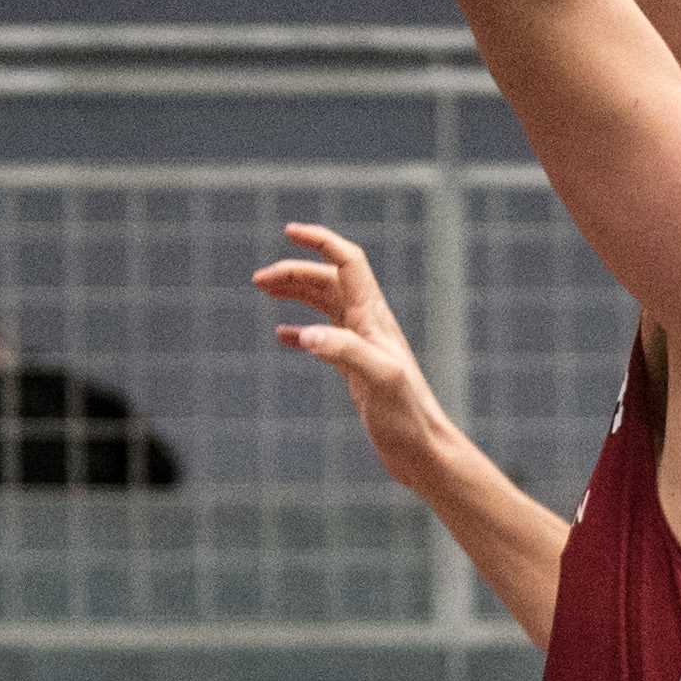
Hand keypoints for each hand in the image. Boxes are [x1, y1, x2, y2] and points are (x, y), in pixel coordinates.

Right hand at [256, 222, 453, 484]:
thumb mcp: (379, 380)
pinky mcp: (356, 370)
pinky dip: (301, 331)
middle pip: (329, 280)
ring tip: (264, 292)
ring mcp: (362, 347)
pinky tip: (283, 337)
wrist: (423, 450)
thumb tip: (306, 334)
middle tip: (257, 280)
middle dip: (295, 271)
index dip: (321, 241)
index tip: (288, 230)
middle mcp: (369, 325)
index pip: (348, 262)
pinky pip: (325, 338)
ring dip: (296, 293)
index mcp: (374, 318)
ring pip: (325, 305)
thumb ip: (344, 351)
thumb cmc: (408, 417)